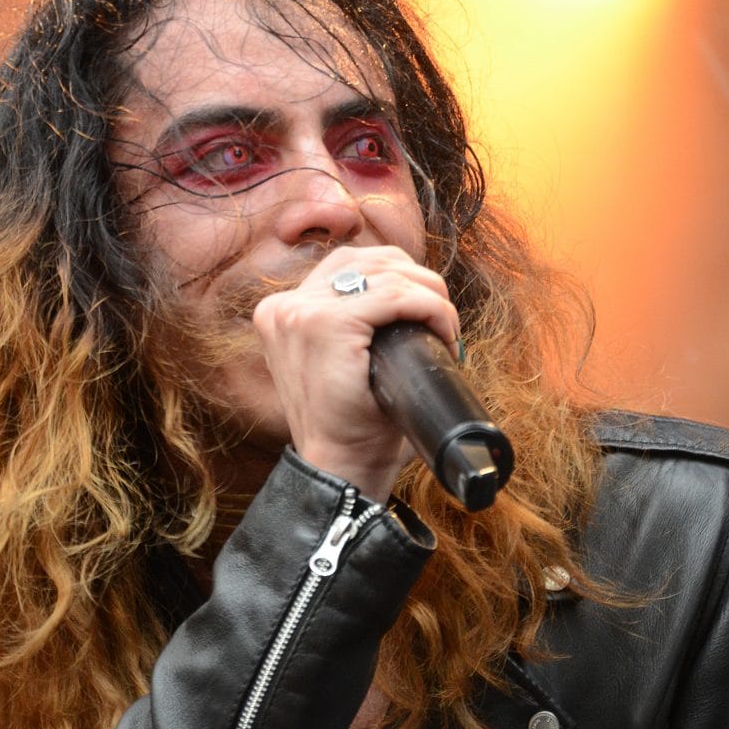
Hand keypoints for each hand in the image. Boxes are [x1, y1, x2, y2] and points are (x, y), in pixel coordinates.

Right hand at [252, 244, 460, 503]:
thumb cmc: (353, 423)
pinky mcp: (325, 324)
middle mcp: (283, 306)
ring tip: (445, 329)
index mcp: (282, 311)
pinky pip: (395, 295)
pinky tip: (443, 330)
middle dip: (418, 282)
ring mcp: (299, 312)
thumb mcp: (343, 363)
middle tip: (442, 323)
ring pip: (387, 273)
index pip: (350, 264)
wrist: (341, 469)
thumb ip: (352, 323)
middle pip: (369, 258)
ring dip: (430, 295)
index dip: (400, 280)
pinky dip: (430, 307)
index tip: (427, 315)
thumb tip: (405, 287)